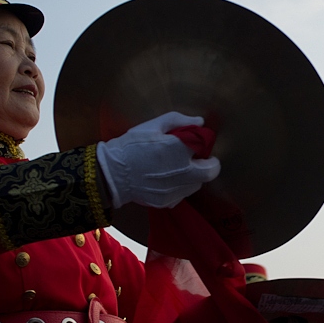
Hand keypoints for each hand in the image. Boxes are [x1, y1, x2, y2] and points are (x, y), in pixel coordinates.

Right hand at [95, 111, 220, 208]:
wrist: (112, 174)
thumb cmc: (131, 145)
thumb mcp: (152, 125)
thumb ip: (178, 121)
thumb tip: (200, 121)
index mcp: (178, 149)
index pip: (205, 146)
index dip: (204, 144)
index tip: (198, 143)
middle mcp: (182, 172)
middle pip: (211, 171)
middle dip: (209, 164)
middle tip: (198, 159)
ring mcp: (176, 189)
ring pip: (198, 184)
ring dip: (195, 175)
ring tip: (179, 169)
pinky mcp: (168, 202)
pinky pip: (183, 194)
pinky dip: (180, 186)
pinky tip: (166, 180)